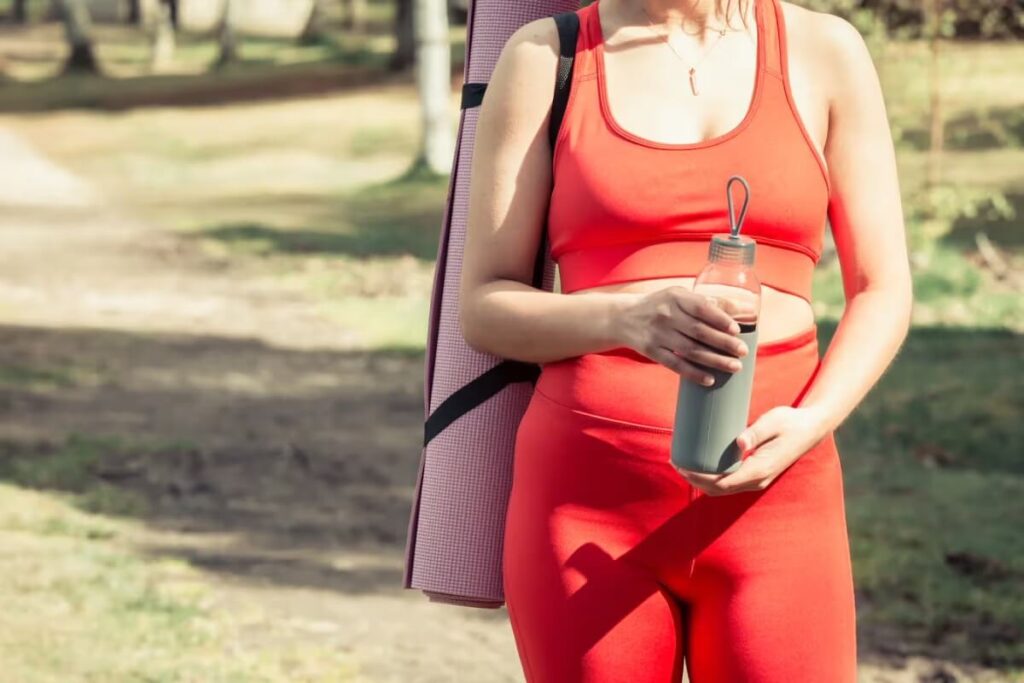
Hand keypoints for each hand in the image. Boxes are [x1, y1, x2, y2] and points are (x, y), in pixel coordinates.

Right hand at [613, 286, 749, 385]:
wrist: (623, 318)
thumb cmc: (661, 305)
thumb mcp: (680, 296)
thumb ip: (710, 302)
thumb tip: (746, 308)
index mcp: (676, 297)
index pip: (701, 308)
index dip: (720, 319)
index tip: (737, 330)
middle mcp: (666, 315)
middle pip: (699, 331)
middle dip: (723, 343)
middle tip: (742, 352)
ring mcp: (657, 334)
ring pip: (690, 350)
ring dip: (714, 360)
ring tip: (734, 366)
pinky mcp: (651, 351)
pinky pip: (675, 364)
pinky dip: (693, 373)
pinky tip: (709, 379)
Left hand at [675, 405, 831, 495]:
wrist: (811, 429)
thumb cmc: (790, 422)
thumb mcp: (774, 422)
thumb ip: (756, 432)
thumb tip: (739, 442)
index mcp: (759, 470)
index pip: (722, 482)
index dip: (699, 477)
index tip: (682, 465)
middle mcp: (757, 480)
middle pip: (718, 489)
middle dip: (694, 479)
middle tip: (675, 462)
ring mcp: (757, 480)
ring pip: (723, 489)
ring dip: (701, 480)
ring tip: (682, 464)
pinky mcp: (755, 474)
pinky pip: (729, 482)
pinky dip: (711, 478)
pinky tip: (699, 465)